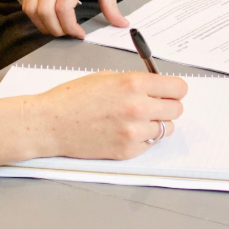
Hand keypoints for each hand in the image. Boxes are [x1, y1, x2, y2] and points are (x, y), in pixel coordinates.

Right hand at [0, 71, 187, 165]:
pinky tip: (123, 132)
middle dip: (167, 106)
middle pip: (176, 109)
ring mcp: (134, 132)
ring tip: (136, 120)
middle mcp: (138, 107)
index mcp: (133, 84)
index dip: (174, 89)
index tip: (169, 91)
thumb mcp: (106, 77)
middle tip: (153, 106)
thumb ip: (135, 81)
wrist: (50, 123)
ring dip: (156, 124)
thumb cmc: (73, 98)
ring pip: (166, 129)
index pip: (178, 89)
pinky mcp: (127, 151)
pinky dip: (142, 139)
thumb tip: (157, 87)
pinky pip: (149, 144)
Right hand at [23, 0, 128, 38]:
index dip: (69, 26)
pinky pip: (26, 3)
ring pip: (32, 10)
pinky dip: (35, 16)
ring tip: (58, 28)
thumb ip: (110, 2)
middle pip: (46, 12)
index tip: (79, 33)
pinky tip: (48, 18)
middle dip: (57, 30)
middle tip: (68, 33)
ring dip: (43, 26)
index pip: (64, 7)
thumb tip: (121, 23)